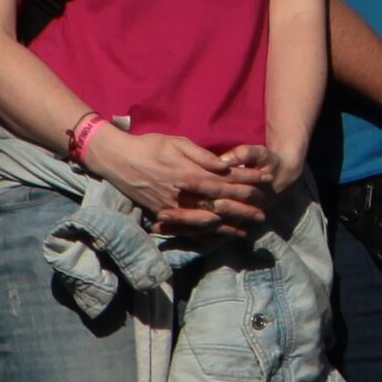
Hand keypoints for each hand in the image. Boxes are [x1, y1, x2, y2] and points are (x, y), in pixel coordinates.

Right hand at [98, 127, 270, 241]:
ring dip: (225, 227)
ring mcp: (171, 207)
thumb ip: (202, 156)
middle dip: (242, 210)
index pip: (224, 182)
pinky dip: (202, 236)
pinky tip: (216, 239)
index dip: (246, 183)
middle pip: (217, 206)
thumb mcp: (177, 142)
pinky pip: (185, 229)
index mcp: (188, 174)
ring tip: (244, 231)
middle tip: (261, 215)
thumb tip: (224, 165)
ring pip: (203, 222)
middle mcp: (182, 194)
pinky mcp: (162, 213)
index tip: (264, 184)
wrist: (117, 159)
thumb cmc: (149, 146)